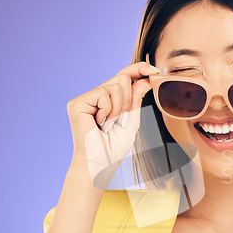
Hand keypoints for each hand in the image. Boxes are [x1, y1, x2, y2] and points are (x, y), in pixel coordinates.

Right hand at [66, 61, 159, 189]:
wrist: (101, 163)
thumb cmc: (115, 146)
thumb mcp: (132, 119)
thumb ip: (136, 98)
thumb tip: (146, 78)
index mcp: (109, 100)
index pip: (124, 76)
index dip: (140, 69)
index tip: (156, 71)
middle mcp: (96, 96)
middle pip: (122, 77)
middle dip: (129, 99)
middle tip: (122, 120)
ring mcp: (86, 99)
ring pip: (115, 85)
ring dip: (119, 108)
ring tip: (110, 124)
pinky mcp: (77, 103)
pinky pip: (103, 93)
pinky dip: (108, 110)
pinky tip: (100, 123)